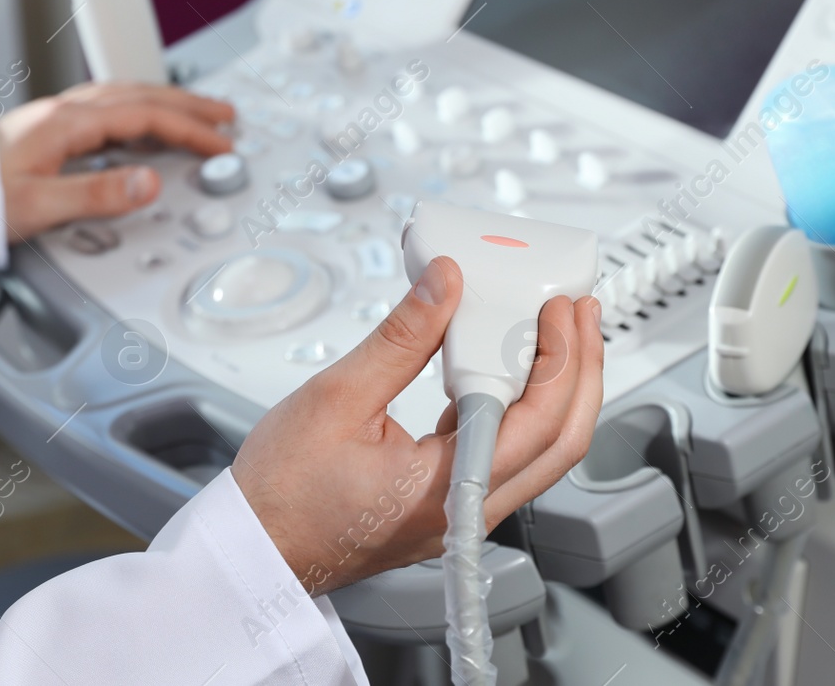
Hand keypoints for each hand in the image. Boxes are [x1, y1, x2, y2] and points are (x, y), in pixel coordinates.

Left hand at [0, 82, 233, 239]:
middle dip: (189, 106)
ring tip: (194, 114)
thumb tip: (149, 184)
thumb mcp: (39, 206)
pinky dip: (139, 110)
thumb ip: (98, 195)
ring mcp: (53, 117)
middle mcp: (62, 112)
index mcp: (66, 123)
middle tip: (226, 116)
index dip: (190, 130)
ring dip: (166, 103)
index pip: (146, 116)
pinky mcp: (45, 129)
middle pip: (141, 96)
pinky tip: (141, 123)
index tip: (221, 143)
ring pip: (125, 97)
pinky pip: (108, 107)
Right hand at [233, 257, 603, 595]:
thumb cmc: (281, 493)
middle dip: (580, 371)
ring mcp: (459, 513)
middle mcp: (464, 511)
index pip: (537, 422)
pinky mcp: (445, 505)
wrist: (254, 549)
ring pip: (539, 452)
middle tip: (579, 314)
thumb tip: (444, 285)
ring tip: (554, 333)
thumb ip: (401, 338)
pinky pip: (503, 454)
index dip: (560, 357)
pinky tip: (501, 367)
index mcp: (446, 490)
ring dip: (555, 389)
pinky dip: (517, 406)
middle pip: (560, 442)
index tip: (558, 307)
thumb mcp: (337, 397)